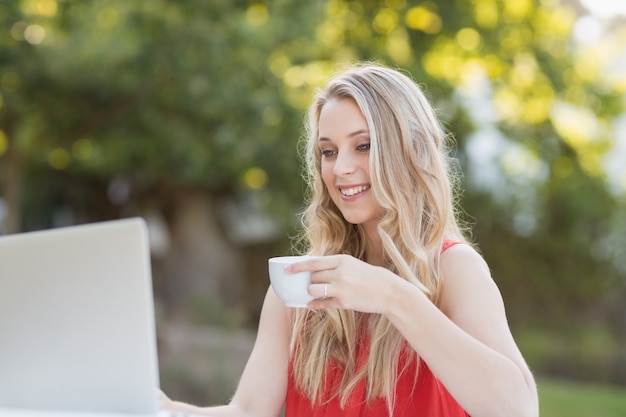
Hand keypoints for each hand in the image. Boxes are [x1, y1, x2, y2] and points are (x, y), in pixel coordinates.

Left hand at [284, 254, 398, 312]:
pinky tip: (312, 304)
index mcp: (341, 260)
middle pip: (313, 277)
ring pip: (314, 289)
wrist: (387, 291)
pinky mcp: (343, 302)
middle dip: (309, 281)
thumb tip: (312, 269)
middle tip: (312, 283)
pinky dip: (315, 304)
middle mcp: (340, 273)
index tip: (286, 269)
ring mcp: (341, 288)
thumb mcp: (351, 264)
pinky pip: (322, 303)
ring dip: (311, 292)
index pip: (313, 262)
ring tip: (314, 292)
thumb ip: (333, 265)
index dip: (297, 266)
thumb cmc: (368, 276)